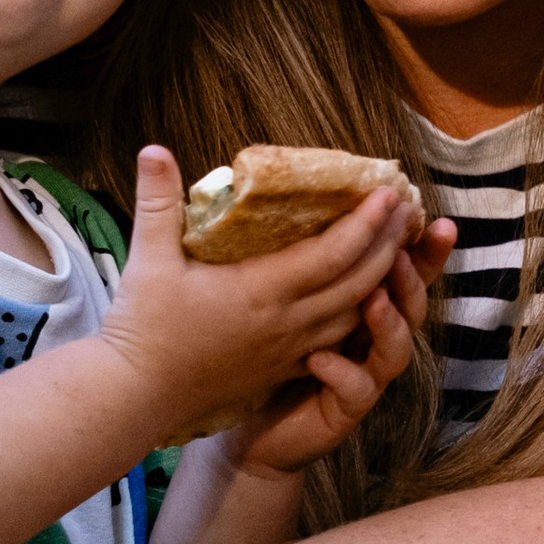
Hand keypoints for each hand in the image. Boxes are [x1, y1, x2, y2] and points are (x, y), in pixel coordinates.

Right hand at [99, 146, 420, 438]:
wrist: (138, 395)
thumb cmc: (142, 326)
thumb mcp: (147, 258)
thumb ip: (158, 201)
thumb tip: (153, 148)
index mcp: (261, 291)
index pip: (333, 254)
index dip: (367, 223)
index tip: (388, 193)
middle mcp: (286, 322)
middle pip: (358, 282)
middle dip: (388, 245)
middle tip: (406, 210)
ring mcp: (289, 349)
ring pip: (354, 314)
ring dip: (382, 281)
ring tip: (398, 248)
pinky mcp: (282, 367)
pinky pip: (336, 341)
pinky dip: (360, 316)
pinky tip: (369, 298)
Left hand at [224, 224, 449, 477]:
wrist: (258, 430)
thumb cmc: (270, 358)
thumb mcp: (288, 301)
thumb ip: (303, 264)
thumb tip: (292, 204)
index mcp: (367, 309)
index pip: (407, 274)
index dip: (427, 251)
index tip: (439, 221)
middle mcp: (373, 341)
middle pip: (413, 306)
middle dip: (416, 277)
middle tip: (401, 252)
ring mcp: (365, 375)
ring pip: (397, 349)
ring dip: (390, 322)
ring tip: (375, 299)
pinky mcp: (345, 409)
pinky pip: (358, 390)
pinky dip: (344, 372)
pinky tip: (318, 358)